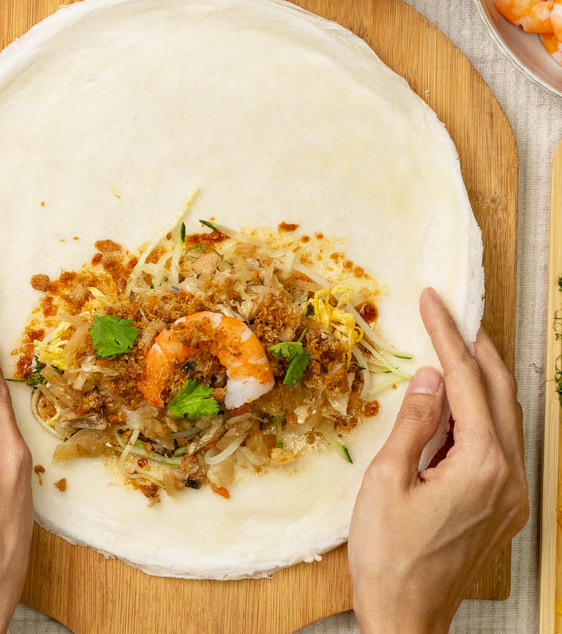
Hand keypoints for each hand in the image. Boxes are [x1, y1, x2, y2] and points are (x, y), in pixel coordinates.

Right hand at [348, 287, 528, 633]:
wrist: (407, 622)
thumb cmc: (389, 556)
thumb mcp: (388, 480)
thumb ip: (415, 421)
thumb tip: (433, 376)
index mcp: (482, 465)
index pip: (466, 381)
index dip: (448, 335)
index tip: (434, 299)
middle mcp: (510, 476)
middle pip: (500, 391)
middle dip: (476, 346)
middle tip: (452, 311)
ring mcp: (512, 494)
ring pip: (506, 415)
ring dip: (482, 376)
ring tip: (456, 344)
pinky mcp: (504, 507)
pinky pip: (501, 442)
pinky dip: (482, 410)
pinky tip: (459, 401)